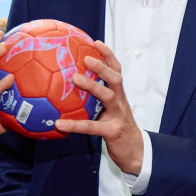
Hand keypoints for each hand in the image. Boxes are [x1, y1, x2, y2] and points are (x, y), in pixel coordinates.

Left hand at [55, 40, 144, 174]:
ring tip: (74, 79)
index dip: (108, 55)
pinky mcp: (112, 132)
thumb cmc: (118, 129)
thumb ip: (97, 100)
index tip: (96, 42)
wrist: (136, 152)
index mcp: (119, 95)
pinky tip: (59, 123)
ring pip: (108, 97)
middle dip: (102, 66)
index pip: (116, 70)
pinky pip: (91, 127)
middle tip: (86, 58)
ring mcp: (118, 116)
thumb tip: (72, 89)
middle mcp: (120, 102)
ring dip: (92, 86)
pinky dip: (74, 125)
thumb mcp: (110, 112)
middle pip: (115, 79)